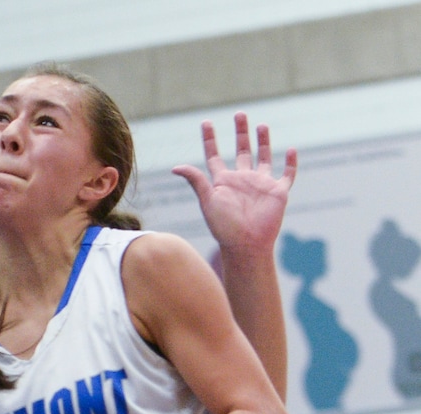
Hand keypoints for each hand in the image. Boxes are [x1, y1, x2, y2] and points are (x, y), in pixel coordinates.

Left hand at [172, 112, 296, 253]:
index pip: (214, 155)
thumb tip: (175, 167)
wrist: (246, 245)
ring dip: (263, 142)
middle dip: (240, 133)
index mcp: (223, 181)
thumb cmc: (224, 226)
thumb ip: (196, 181)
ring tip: (261, 125)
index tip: (206, 122)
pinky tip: (291, 150)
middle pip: (241, 151)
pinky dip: (291, 163)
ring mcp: (261, 185)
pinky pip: (287, 174)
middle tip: (239, 114)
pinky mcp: (278, 192)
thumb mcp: (207, 200)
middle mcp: (242, 180)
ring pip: (263, 157)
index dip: (210, 139)